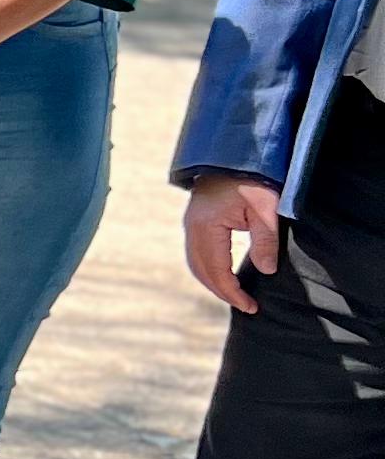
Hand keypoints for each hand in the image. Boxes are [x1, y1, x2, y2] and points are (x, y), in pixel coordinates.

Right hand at [185, 171, 283, 313]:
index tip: (250, 306)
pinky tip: (226, 273)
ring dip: (213, 281)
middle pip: (200, 270)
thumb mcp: (266, 209)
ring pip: (196, 263)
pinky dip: (210, 268)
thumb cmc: (253, 178)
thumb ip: (265, 241)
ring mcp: (191, 224)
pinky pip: (198, 252)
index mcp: (206, 227)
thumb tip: (265, 271)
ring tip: (235, 293)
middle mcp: (192, 228)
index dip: (232, 292)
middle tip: (245, 305)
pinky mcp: (197, 220)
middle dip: (221, 291)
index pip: (216, 271)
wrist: (237, 152)